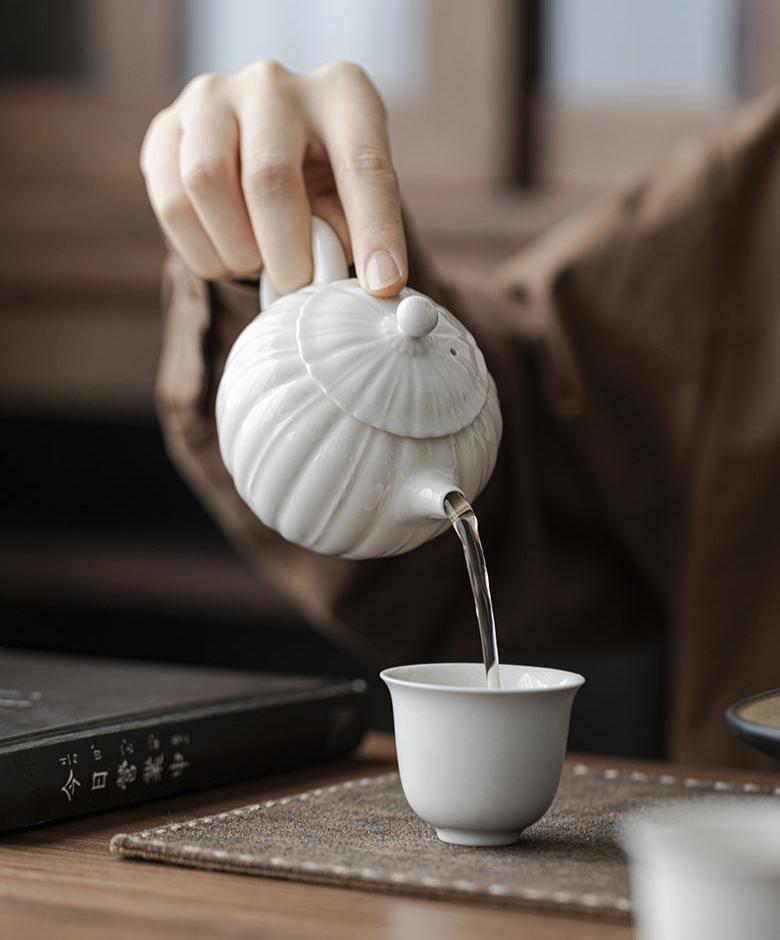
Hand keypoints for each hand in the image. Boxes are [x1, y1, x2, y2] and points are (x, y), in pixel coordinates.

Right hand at [140, 60, 406, 297]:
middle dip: (285, 254)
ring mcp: (212, 96)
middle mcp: (274, 83)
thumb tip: (345, 274)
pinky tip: (225, 256)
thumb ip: (351, 232)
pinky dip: (199, 250)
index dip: (374, 230)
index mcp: (342, 94)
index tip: (382, 283)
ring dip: (235, 249)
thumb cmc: (321, 186)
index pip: (363, 164)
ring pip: (206, 183)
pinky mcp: (166, 126)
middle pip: (269, 178)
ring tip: (256, 265)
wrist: (258, 156)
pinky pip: (171, 201)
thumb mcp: (352, 203)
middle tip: (295, 289)